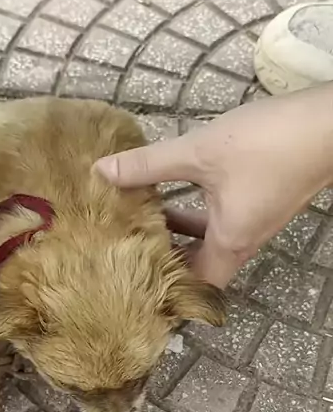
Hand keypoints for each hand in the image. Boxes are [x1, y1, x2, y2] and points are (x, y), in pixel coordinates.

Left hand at [96, 85, 332, 286]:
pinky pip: (224, 216)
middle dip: (166, 256)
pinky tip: (177, 185)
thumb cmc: (268, 145)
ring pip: (211, 237)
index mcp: (229, 242)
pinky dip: (198, 209)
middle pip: (201, 263)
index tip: (133, 278)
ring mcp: (256, 218)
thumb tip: (102, 172)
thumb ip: (149, 165)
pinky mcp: (263, 197)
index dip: (167, 288)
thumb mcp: (199, 153)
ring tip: (144, 215)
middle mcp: (244, 238)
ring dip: (180, 230)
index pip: (196, 286)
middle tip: (129, 245)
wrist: (330, 124)